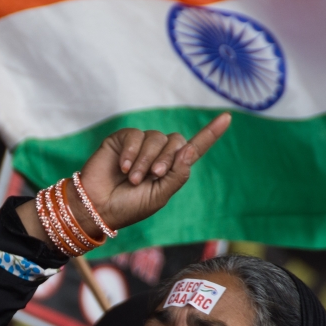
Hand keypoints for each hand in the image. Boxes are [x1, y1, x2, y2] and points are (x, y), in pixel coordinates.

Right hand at [18, 113, 230, 245]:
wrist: (98, 207)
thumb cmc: (128, 207)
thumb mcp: (160, 196)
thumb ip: (178, 174)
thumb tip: (189, 149)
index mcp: (171, 169)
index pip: (194, 149)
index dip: (210, 134)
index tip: (227, 117)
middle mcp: (158, 154)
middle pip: (176, 141)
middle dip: (167, 159)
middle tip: (153, 176)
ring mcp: (140, 145)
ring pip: (156, 138)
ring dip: (146, 160)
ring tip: (133, 178)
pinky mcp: (123, 139)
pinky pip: (136, 135)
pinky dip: (132, 152)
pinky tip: (123, 167)